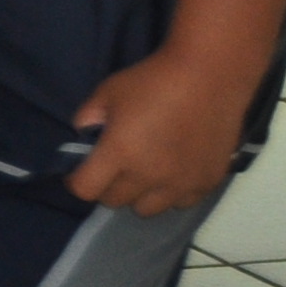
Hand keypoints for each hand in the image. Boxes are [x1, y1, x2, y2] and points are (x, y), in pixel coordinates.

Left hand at [71, 41, 260, 213]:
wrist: (208, 77)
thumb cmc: (151, 81)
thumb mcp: (106, 92)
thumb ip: (87, 118)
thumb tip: (84, 137)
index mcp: (119, 154)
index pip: (86, 190)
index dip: (77, 182)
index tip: (79, 172)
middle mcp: (149, 176)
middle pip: (116, 201)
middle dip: (107, 186)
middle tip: (112, 168)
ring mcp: (181, 184)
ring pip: (148, 209)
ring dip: (139, 195)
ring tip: (143, 173)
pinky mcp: (207, 183)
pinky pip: (181, 203)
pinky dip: (171, 193)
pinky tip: (172, 172)